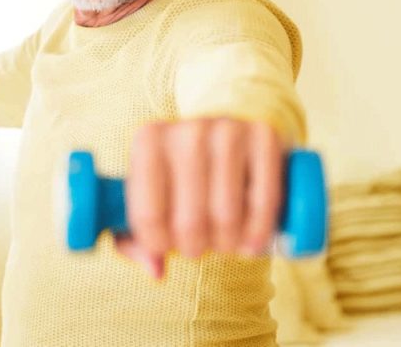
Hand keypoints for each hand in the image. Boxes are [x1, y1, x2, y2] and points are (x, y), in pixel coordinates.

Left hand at [115, 117, 284, 278]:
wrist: (226, 136)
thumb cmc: (179, 176)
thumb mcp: (148, 196)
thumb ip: (135, 239)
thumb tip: (156, 269)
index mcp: (148, 140)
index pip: (148, 216)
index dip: (159, 244)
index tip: (167, 245)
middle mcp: (187, 131)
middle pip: (189, 222)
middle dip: (195, 248)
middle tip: (199, 245)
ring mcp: (228, 130)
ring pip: (227, 217)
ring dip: (227, 244)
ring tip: (224, 240)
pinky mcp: (265, 137)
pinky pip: (264, 203)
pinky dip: (259, 233)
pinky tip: (252, 241)